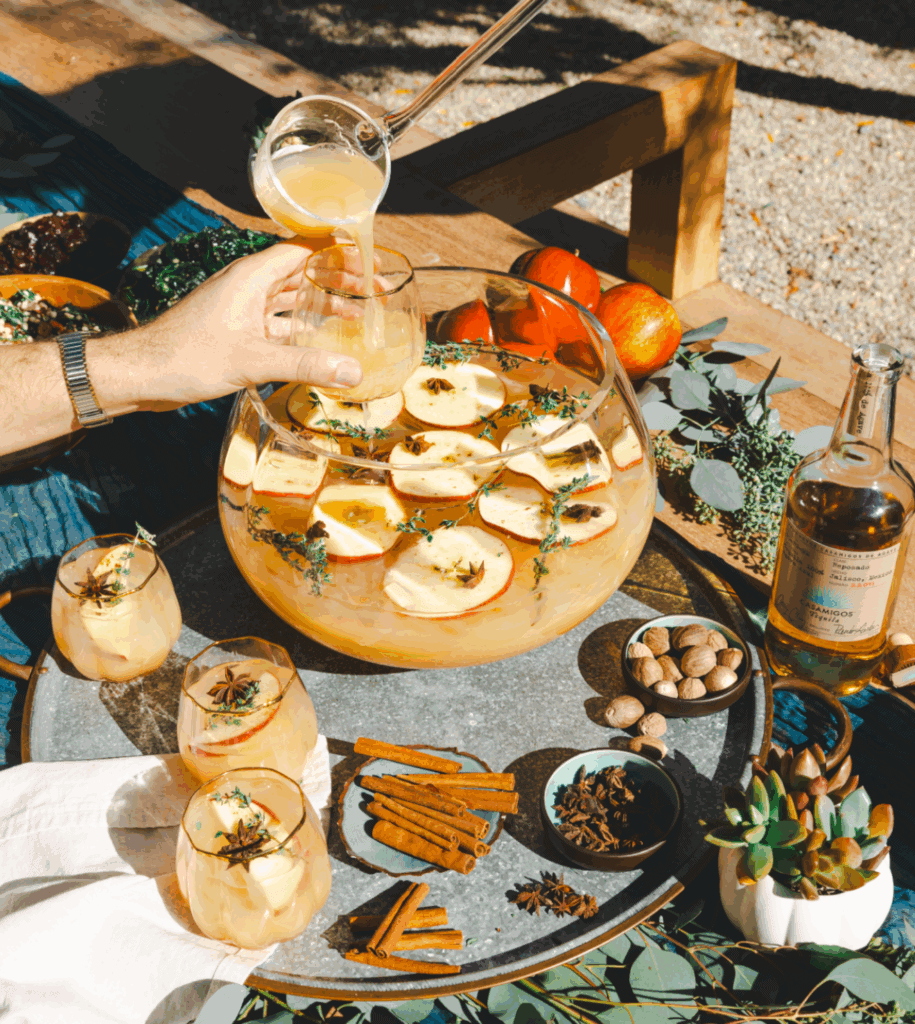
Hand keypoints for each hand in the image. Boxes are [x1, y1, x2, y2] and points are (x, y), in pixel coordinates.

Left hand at [107, 242, 363, 410]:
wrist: (142, 374)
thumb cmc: (187, 356)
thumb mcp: (253, 361)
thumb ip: (306, 365)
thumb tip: (353, 371)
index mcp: (251, 276)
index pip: (304, 248)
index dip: (338, 250)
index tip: (368, 258)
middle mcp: (248, 286)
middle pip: (302, 272)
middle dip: (338, 279)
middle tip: (374, 290)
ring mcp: (241, 308)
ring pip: (291, 299)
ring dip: (322, 304)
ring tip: (357, 314)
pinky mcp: (235, 330)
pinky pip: (278, 323)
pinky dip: (301, 329)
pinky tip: (320, 342)